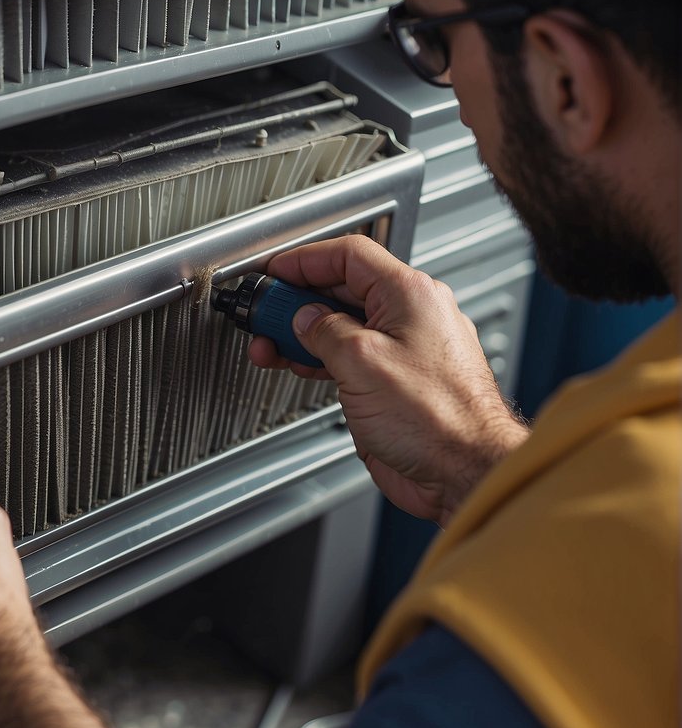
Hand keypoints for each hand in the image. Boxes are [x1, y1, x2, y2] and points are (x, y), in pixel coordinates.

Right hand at [248, 236, 528, 524]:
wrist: (464, 471)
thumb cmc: (438, 419)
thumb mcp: (363, 361)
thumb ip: (326, 331)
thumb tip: (305, 320)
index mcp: (410, 295)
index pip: (348, 256)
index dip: (303, 260)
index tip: (272, 272)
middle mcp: (411, 317)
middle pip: (341, 290)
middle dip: (295, 302)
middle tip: (263, 314)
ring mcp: (404, 351)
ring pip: (342, 327)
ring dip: (302, 335)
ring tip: (269, 345)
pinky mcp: (395, 383)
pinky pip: (351, 357)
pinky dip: (320, 358)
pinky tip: (298, 365)